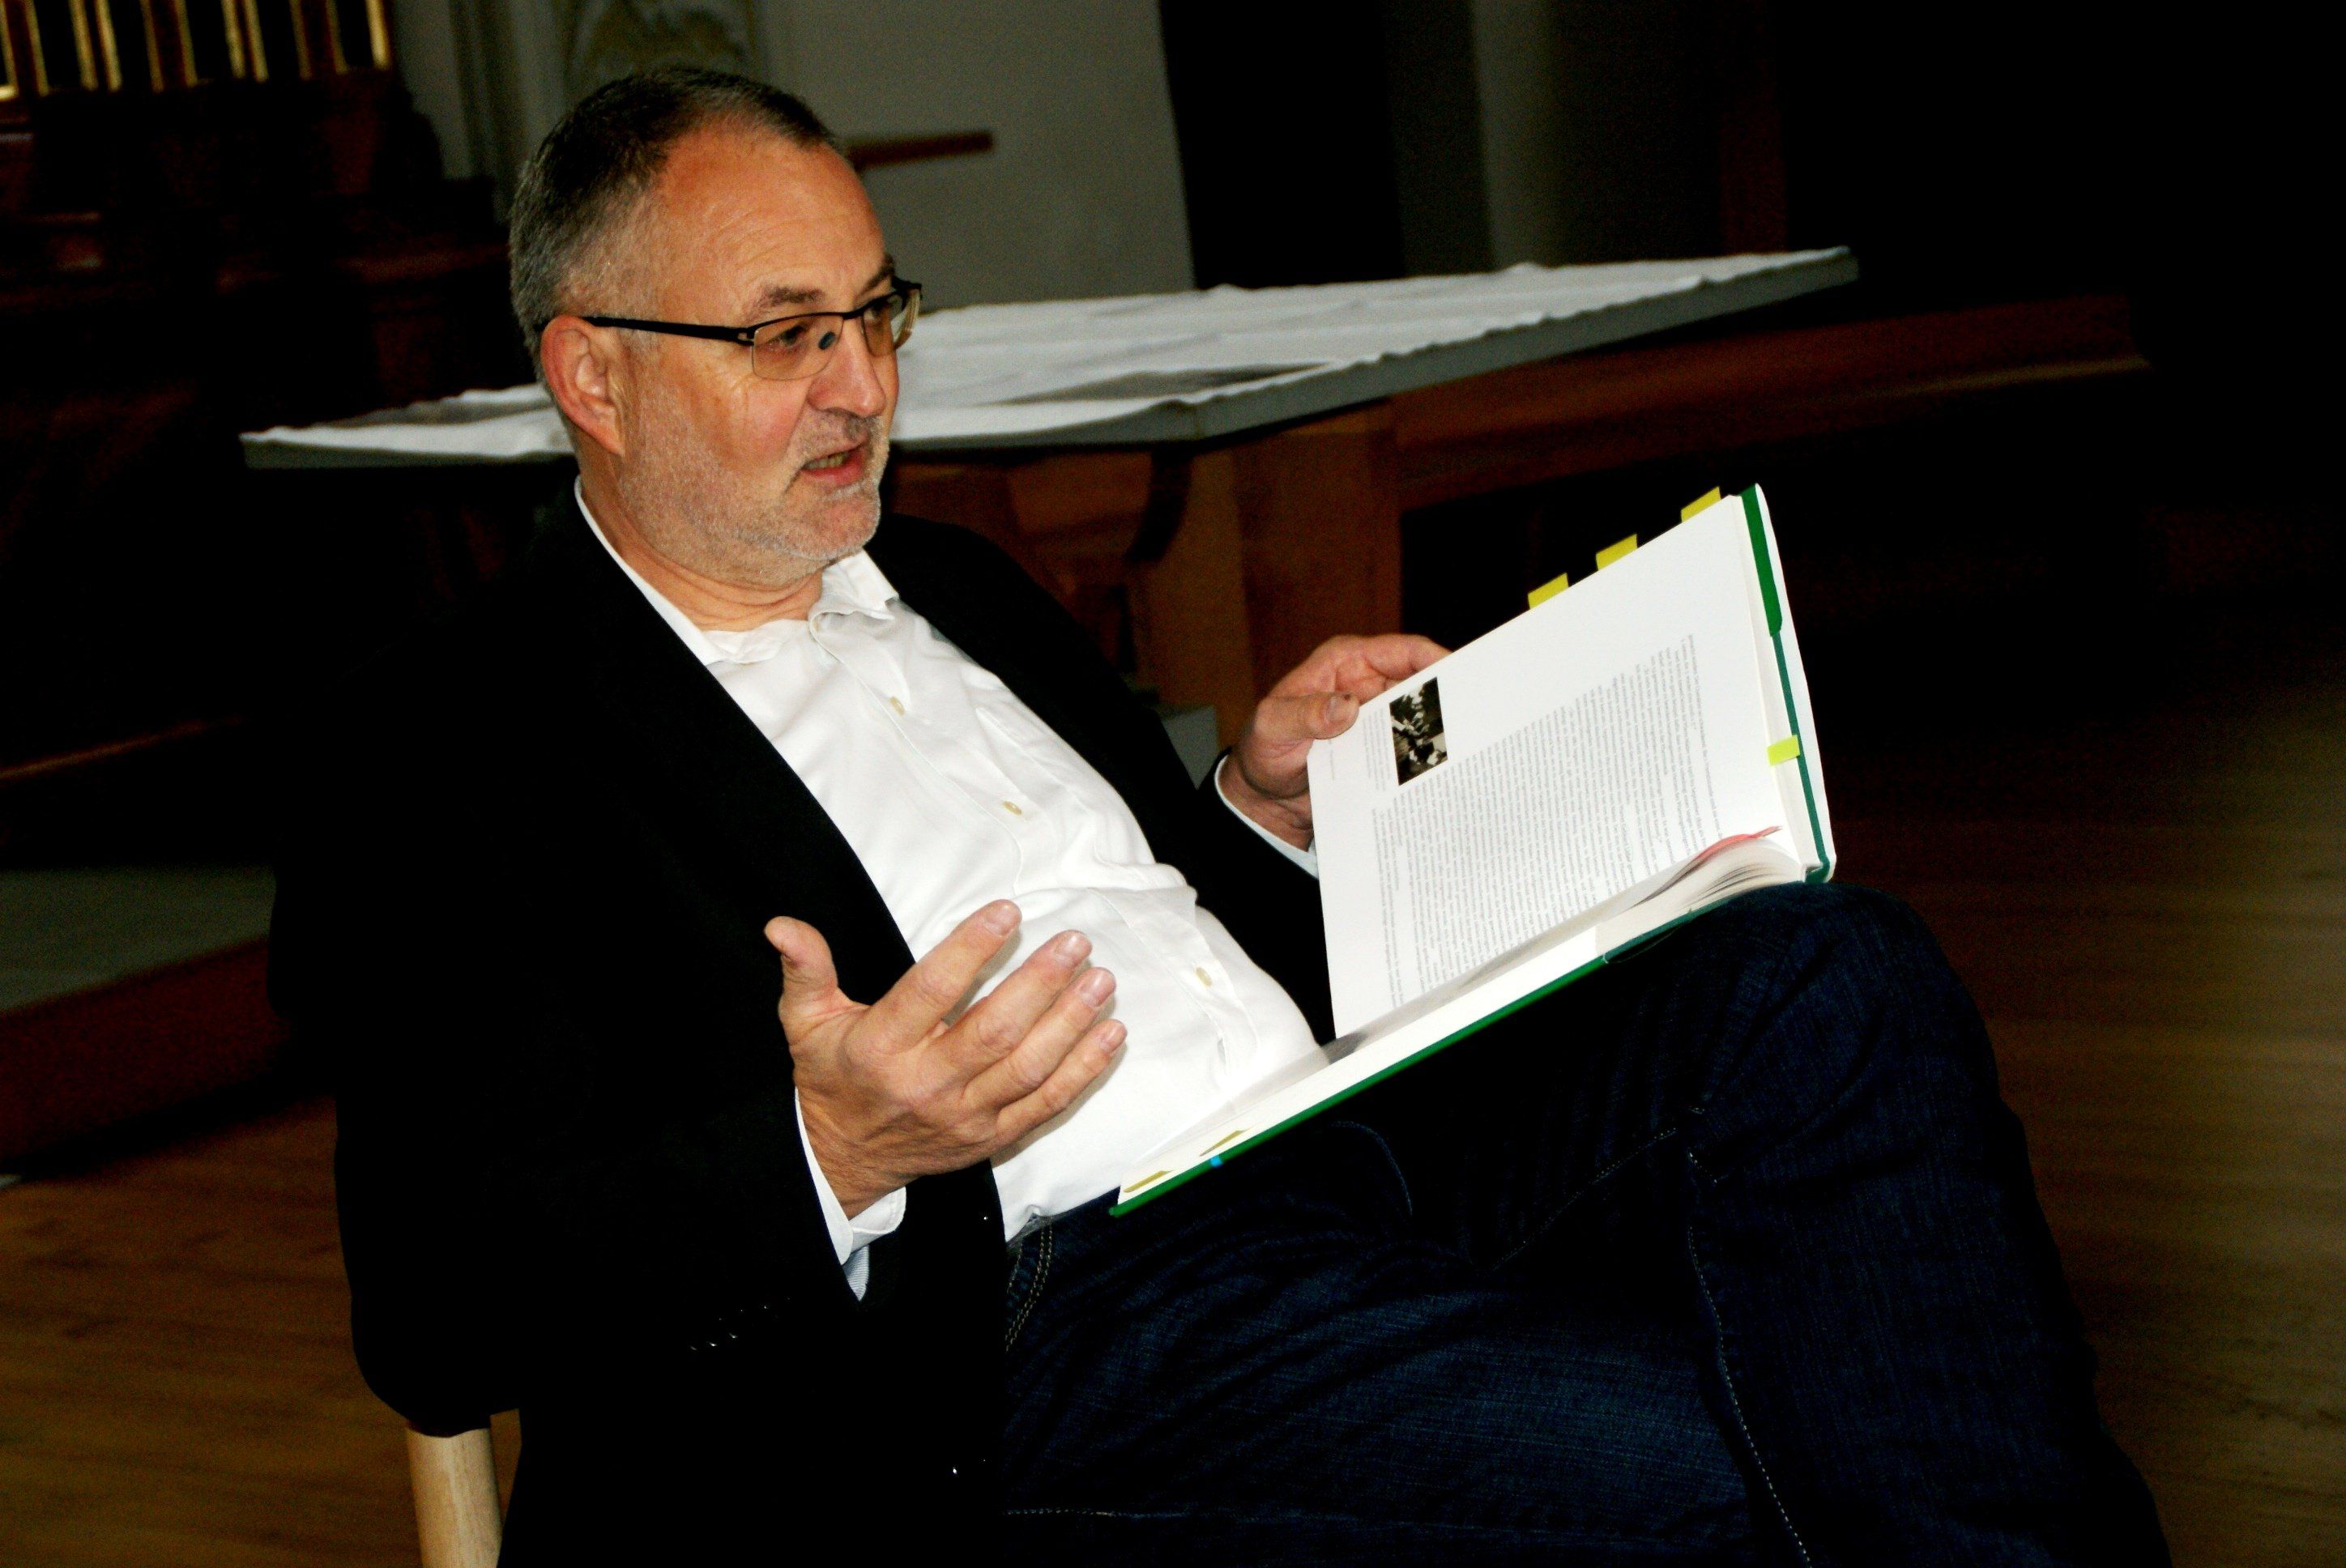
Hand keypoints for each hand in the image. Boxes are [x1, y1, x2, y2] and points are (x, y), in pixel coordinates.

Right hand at [768, 901, 1123, 1214]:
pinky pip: (1046, 1104)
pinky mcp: (991, 1138)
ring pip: (1028, 1069)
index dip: (970, 949)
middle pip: (993, 1031)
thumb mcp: (805, 1022)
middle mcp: (926, 1085)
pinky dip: (1084, 1071)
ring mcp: (964, 1117)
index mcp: (880, 1049)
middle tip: (1074, 942)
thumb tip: (781, 925)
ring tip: (1100, 980)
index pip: (931, 992)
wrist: (843, 1160)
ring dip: (1071, 1024)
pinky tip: (1110, 1034)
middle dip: (1039, 984)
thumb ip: (804, 969)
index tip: (1006, 912)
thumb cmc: (833, 1078)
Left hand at [1220, 634, 1446, 846]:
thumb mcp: (1272, 730)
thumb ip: (1304, 717)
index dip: (1437, 659)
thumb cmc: (1262, 752)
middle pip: (1422, 682)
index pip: (1402, 651)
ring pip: (1422, 717)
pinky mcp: (1380, 748)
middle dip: (1449, 697)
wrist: (1265, 797)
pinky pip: (1411, 747)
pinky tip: (1443, 771)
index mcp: (1345, 662)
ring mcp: (1376, 718)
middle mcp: (1367, 684)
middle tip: (1476, 718)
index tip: (1464, 678)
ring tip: (1468, 748)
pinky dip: (1427, 756)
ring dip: (1442, 731)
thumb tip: (1346, 705)